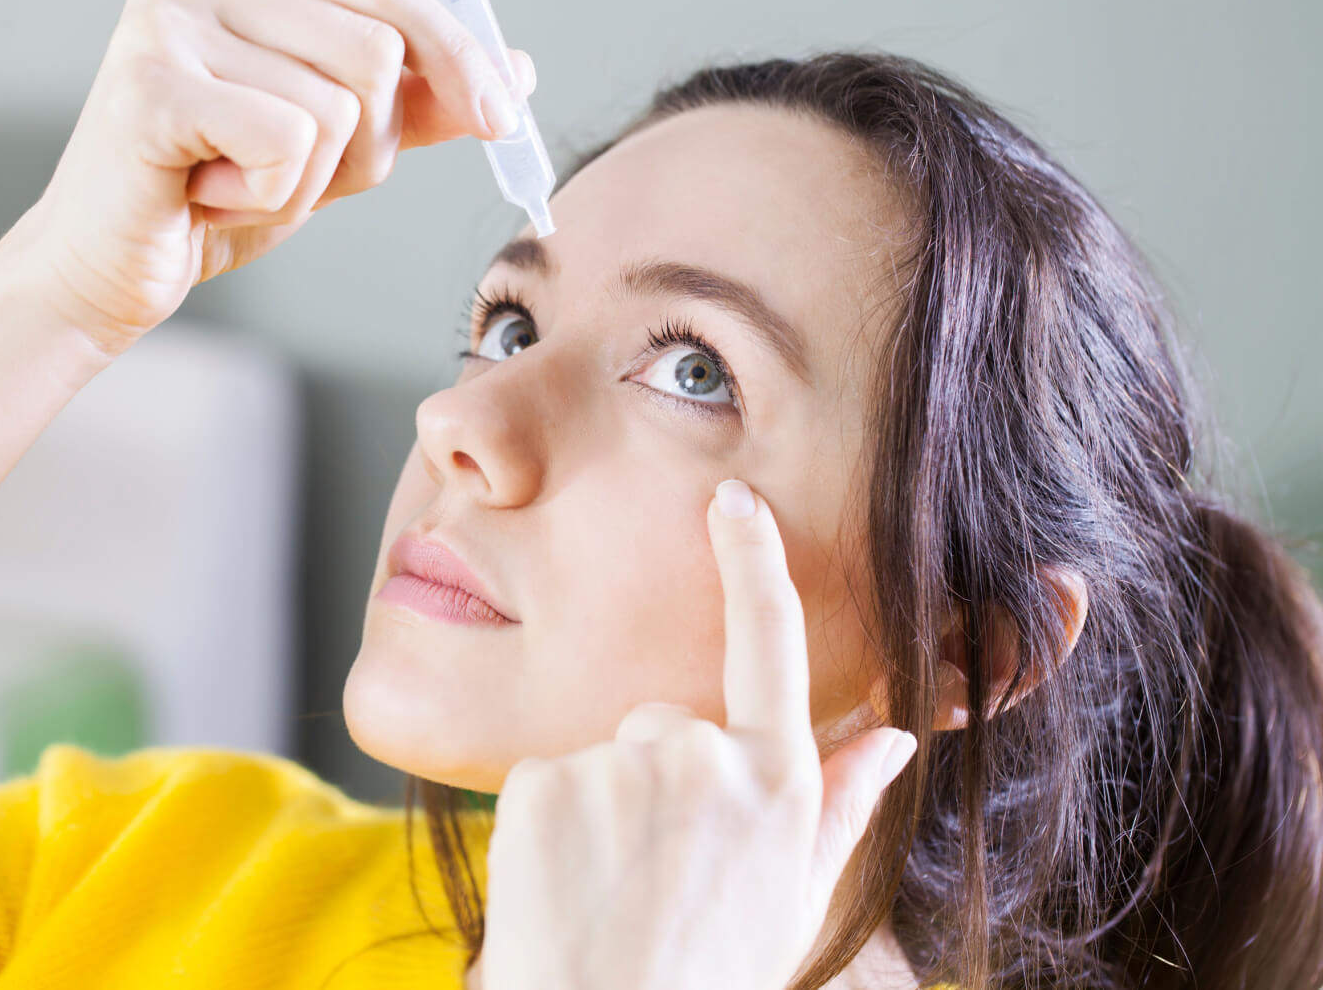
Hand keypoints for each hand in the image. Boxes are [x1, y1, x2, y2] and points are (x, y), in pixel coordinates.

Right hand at [18, 0, 534, 356]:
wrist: (108, 270)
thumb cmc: (213, 197)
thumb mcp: (335, 146)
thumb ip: (415, 102)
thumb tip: (517, 69)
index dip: (457, 54)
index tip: (502, 118)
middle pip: (373, 52)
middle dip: (362, 145)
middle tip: (286, 176)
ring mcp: (167, 21)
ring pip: (335, 107)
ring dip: (305, 180)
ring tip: (234, 183)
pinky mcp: (150, 86)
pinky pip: (288, 142)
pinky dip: (268, 196)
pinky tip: (208, 196)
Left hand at [476, 480, 917, 989]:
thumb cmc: (708, 976)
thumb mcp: (794, 900)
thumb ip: (840, 807)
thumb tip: (896, 736)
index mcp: (778, 781)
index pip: (769, 641)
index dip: (752, 560)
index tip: (734, 501)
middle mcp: (707, 755)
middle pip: (666, 724)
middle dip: (655, 781)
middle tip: (653, 878)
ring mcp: (624, 763)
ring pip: (605, 757)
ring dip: (604, 811)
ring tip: (612, 895)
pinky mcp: (547, 779)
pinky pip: (549, 780)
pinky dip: (551, 827)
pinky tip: (566, 889)